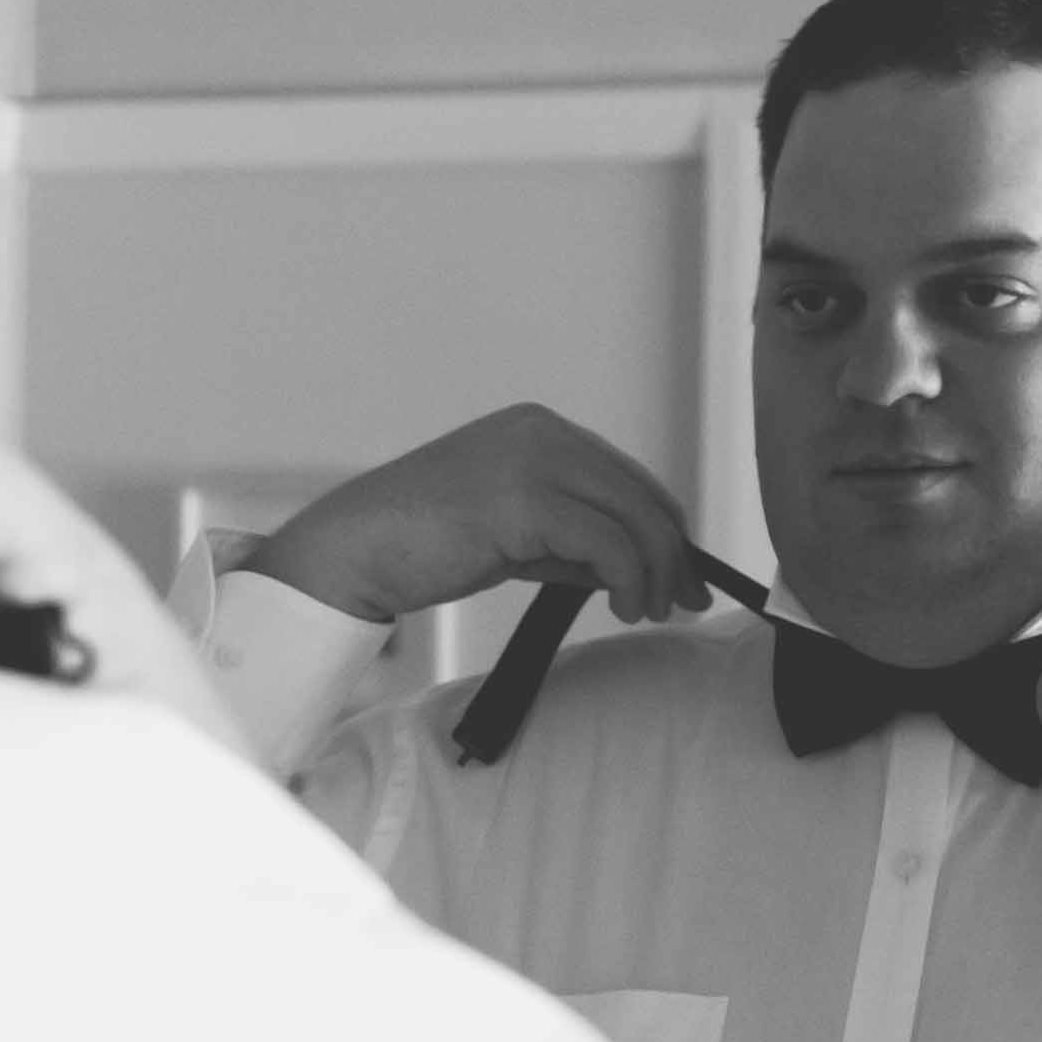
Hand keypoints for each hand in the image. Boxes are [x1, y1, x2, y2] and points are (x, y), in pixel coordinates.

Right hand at [246, 403, 711, 627]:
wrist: (356, 548)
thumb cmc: (422, 545)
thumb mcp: (514, 536)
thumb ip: (571, 542)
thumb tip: (635, 572)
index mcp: (540, 429)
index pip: (628, 477)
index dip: (665, 529)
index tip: (683, 577)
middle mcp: (543, 432)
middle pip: (642, 493)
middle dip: (674, 554)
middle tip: (686, 602)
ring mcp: (533, 459)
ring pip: (634, 516)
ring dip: (656, 572)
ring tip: (647, 611)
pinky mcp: (524, 498)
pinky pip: (606, 541)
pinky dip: (628, 578)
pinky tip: (621, 606)